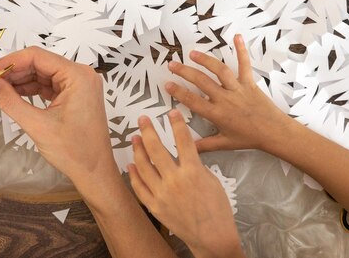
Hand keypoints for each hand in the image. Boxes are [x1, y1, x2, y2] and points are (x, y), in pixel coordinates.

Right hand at [0, 47, 117, 192]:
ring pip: (42, 74)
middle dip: (13, 72)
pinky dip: (31, 89)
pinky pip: (49, 85)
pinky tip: (13, 95)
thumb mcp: (38, 125)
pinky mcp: (75, 95)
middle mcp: (81, 75)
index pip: (37, 56)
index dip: (10, 62)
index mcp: (78, 76)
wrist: (94, 171)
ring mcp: (79, 85)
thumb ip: (11, 102)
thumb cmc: (75, 151)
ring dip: (20, 81)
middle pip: (39, 63)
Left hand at [128, 110, 243, 257]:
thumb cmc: (217, 210)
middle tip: (143, 119)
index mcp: (193, 172)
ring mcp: (162, 194)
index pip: (183, 140)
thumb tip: (184, 155)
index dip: (177, 124)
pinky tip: (131, 163)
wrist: (213, 237)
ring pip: (144, 166)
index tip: (171, 113)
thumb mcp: (212, 181)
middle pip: (157, 149)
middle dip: (149, 130)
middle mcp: (175, 181)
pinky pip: (140, 187)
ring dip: (138, 149)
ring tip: (135, 137)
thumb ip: (196, 166)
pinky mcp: (155, 206)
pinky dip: (134, 174)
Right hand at [165, 34, 289, 152]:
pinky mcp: (249, 83)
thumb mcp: (225, 143)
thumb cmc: (250, 138)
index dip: (178, 92)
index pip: (193, 101)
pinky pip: (244, 65)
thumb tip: (188, 148)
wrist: (273, 132)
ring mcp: (237, 89)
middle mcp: (225, 98)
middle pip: (201, 82)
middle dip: (185, 72)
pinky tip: (236, 37)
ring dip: (205, 60)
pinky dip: (241, 50)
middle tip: (172, 65)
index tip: (167, 84)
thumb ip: (205, 145)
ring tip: (193, 53)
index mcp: (217, 114)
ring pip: (219, 71)